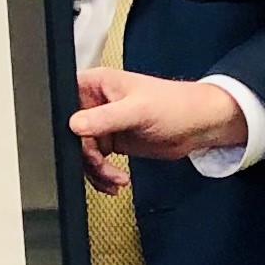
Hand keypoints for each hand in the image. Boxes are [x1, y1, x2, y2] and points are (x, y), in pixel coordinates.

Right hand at [71, 64, 249, 167]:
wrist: (199, 126)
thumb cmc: (176, 105)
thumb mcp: (137, 111)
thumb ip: (104, 119)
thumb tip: (75, 125)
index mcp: (97, 84)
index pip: (65, 100)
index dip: (64, 122)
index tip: (74, 142)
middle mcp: (97, 103)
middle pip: (71, 133)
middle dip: (85, 156)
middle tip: (101, 167)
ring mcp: (104, 123)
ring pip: (82, 152)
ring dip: (96, 171)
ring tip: (115, 179)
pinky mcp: (113, 141)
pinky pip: (96, 162)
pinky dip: (103, 175)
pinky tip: (116, 180)